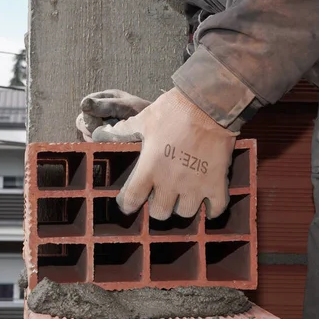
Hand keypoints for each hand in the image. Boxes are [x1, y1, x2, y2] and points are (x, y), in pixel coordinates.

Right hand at [76, 89, 150, 141]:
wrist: (159, 130)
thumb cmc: (146, 115)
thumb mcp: (127, 107)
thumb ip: (106, 105)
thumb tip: (83, 104)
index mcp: (105, 97)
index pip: (85, 105)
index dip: (90, 114)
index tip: (102, 121)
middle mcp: (101, 110)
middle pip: (82, 121)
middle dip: (93, 128)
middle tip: (109, 130)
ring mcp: (101, 125)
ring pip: (86, 134)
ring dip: (98, 137)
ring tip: (115, 135)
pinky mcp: (104, 139)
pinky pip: (93, 143)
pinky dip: (101, 144)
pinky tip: (113, 142)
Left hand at [92, 88, 237, 219]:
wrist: (209, 105)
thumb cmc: (174, 110)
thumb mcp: (144, 118)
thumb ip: (123, 131)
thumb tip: (102, 134)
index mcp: (150, 168)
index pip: (132, 199)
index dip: (128, 204)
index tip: (129, 204)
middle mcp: (170, 182)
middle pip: (160, 213)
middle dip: (158, 207)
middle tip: (160, 197)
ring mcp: (195, 186)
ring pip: (185, 213)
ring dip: (182, 207)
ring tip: (183, 197)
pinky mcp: (216, 183)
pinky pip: (216, 209)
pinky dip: (212, 209)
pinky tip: (208, 203)